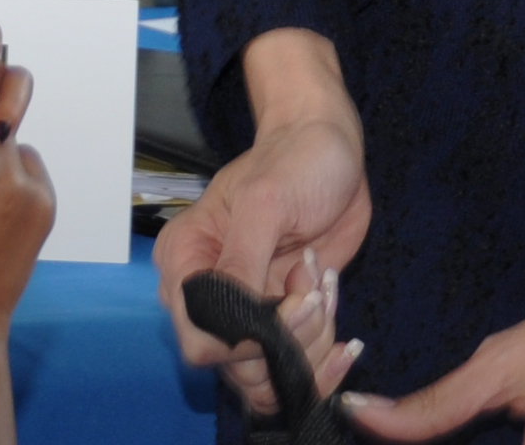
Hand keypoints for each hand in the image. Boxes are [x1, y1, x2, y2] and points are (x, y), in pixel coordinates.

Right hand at [160, 30, 371, 419]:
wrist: (329, 149)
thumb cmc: (293, 162)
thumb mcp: (265, 202)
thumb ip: (242, 262)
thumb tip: (232, 324)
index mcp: (185, 264)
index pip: (200, 341)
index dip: (249, 339)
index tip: (291, 299)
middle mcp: (208, 298)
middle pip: (239, 367)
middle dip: (290, 340)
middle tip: (314, 287)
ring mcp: (248, 314)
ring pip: (270, 376)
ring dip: (313, 344)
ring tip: (324, 287)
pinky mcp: (283, 322)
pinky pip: (296, 368)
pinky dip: (325, 358)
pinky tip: (339, 321)